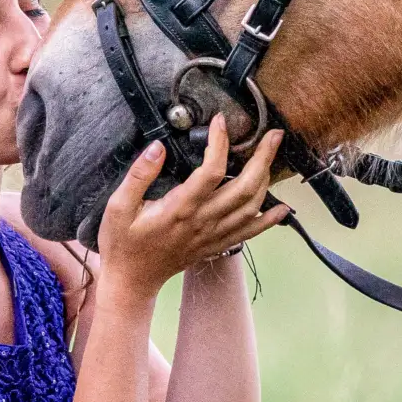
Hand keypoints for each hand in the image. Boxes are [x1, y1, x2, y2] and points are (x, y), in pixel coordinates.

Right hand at [97, 128, 285, 299]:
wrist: (133, 280)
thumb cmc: (124, 243)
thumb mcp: (118, 207)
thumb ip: (139, 175)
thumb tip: (157, 148)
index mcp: (179, 209)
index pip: (210, 171)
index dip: (220, 143)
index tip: (220, 121)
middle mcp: (202, 222)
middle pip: (244, 187)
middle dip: (263, 158)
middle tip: (273, 135)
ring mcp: (212, 235)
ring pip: (251, 207)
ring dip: (267, 180)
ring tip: (272, 155)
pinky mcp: (216, 244)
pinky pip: (249, 232)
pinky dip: (269, 220)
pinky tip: (283, 208)